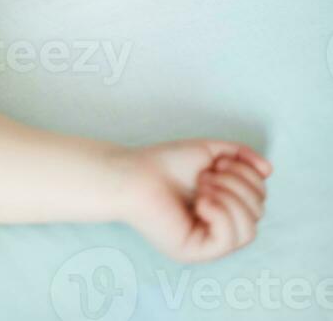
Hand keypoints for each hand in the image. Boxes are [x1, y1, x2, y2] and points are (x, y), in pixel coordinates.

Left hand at [117, 138, 271, 261]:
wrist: (134, 172)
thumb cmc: (167, 162)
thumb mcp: (211, 152)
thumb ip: (241, 156)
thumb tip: (269, 170)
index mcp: (224, 206)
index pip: (259, 198)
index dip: (247, 175)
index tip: (218, 161)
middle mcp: (219, 227)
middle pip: (258, 213)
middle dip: (237, 184)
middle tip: (207, 174)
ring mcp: (208, 242)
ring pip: (249, 230)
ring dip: (230, 198)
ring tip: (203, 186)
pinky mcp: (195, 252)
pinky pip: (228, 240)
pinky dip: (220, 213)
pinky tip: (200, 201)